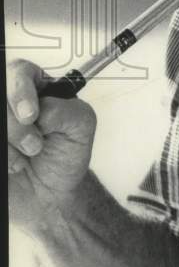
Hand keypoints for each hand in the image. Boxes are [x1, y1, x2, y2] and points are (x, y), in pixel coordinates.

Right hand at [7, 59, 96, 232]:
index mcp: (35, 87)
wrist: (49, 195)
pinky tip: (14, 165)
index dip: (21, 91)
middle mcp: (9, 100)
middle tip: (35, 145)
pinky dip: (4, 157)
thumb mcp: (81, 126)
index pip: (20, 71)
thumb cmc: (65, 157)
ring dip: (10, 144)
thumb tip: (41, 109)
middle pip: (2, 94)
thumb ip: (67, 109)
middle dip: (16, 125)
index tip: (31, 115)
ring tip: (28, 156)